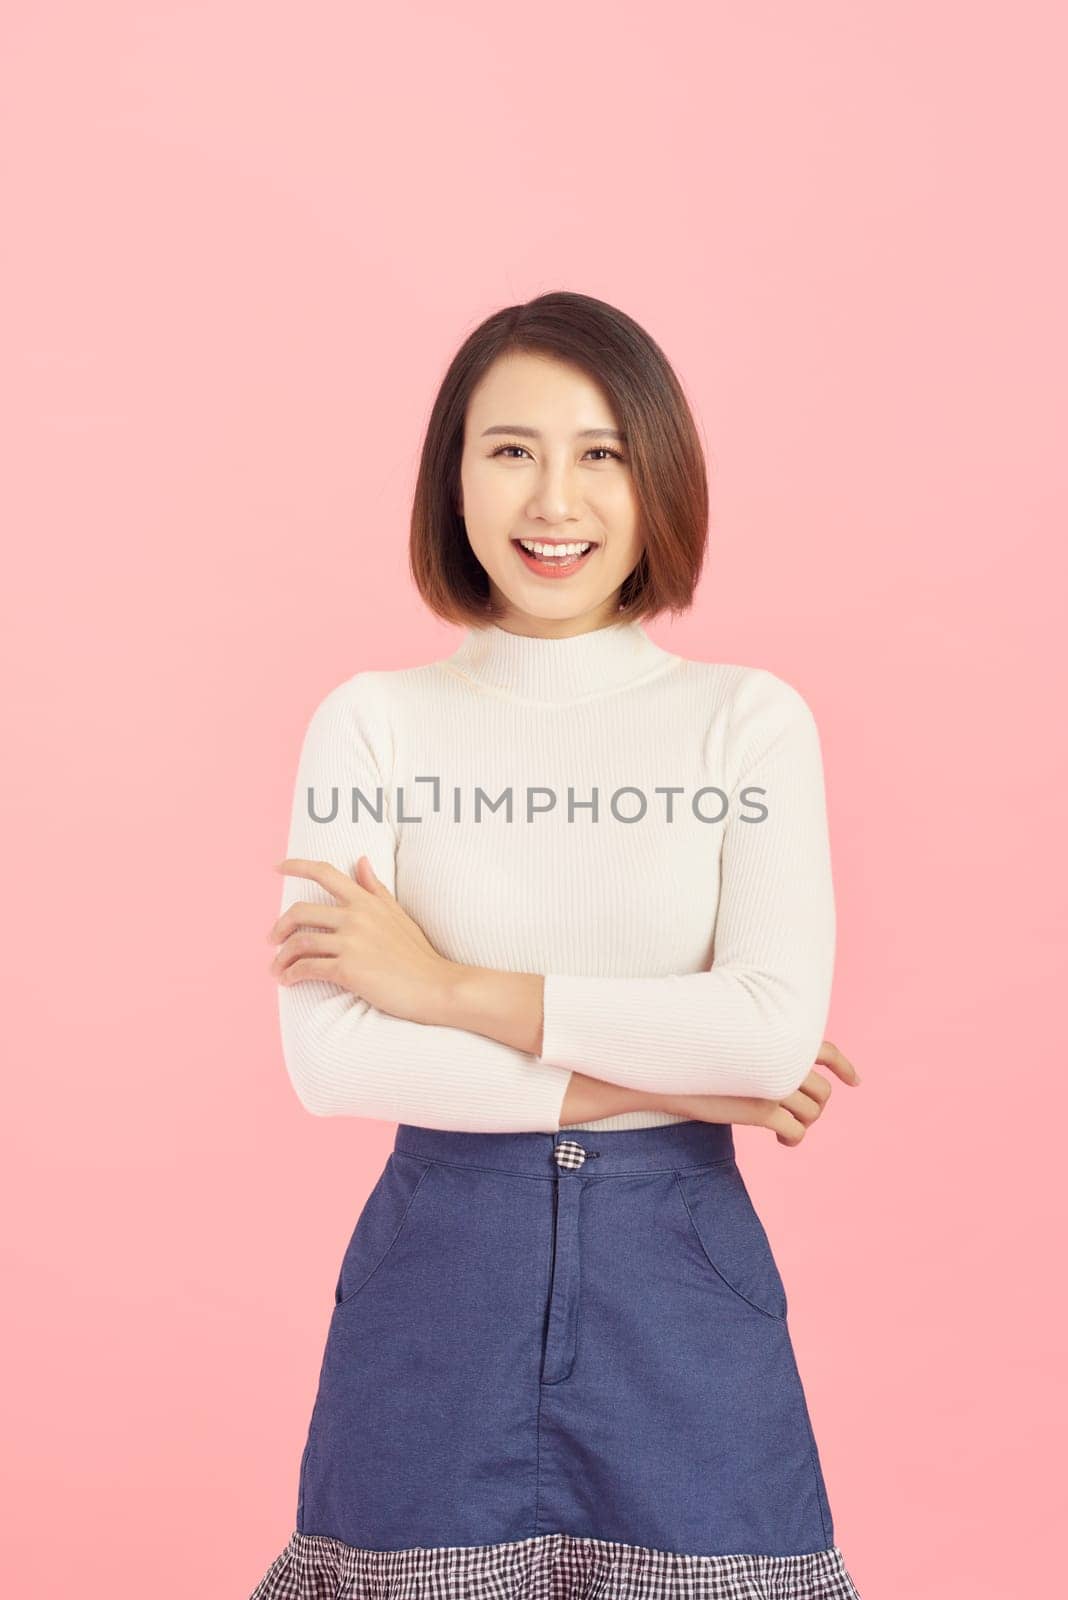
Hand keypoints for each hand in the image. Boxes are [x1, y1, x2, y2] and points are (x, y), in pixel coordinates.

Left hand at [268, 856, 456, 1024]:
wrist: (435, 986)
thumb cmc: (418, 954)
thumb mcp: (398, 914)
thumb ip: (375, 889)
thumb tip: (361, 860)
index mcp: (366, 901)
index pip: (324, 873)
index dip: (296, 865)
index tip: (278, 867)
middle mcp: (356, 917)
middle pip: (300, 911)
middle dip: (279, 926)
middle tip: (272, 939)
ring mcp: (351, 943)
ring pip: (298, 943)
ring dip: (281, 957)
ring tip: (277, 969)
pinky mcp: (348, 970)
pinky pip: (307, 968)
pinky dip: (292, 975)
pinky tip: (289, 981)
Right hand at [666, 1038, 860, 1147]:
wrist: (671, 1066)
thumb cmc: (699, 1052)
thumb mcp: (739, 1040)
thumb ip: (767, 1049)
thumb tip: (787, 1069)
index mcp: (783, 1039)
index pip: (827, 1051)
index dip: (845, 1068)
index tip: (855, 1082)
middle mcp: (785, 1058)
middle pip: (823, 1092)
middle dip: (815, 1106)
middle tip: (797, 1114)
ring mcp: (775, 1085)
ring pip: (813, 1113)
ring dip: (803, 1123)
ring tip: (784, 1127)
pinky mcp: (763, 1110)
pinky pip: (796, 1131)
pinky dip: (793, 1139)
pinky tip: (781, 1140)